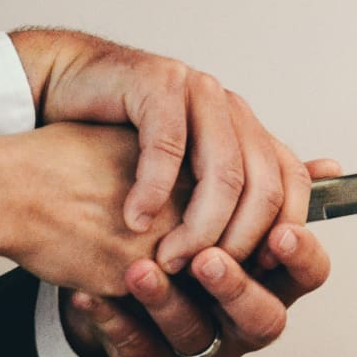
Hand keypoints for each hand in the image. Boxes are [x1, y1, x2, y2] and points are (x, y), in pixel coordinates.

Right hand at [9, 29, 313, 272]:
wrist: (65, 87)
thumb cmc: (118, 143)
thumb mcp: (179, 179)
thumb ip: (219, 207)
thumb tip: (271, 249)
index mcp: (247, 130)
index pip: (291, 182)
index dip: (281, 229)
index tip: (255, 270)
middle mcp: (231, 109)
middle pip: (262, 185)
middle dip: (238, 240)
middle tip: (204, 274)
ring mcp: (198, 91)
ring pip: (223, 172)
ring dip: (198, 226)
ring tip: (169, 259)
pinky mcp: (158, 83)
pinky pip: (169, 147)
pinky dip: (153, 192)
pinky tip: (135, 221)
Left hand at [58, 160, 340, 356]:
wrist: (129, 278)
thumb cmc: (189, 239)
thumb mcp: (229, 207)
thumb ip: (270, 187)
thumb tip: (328, 167)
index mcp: (275, 283)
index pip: (309, 276)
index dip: (301, 257)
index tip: (284, 230)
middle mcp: (249, 322)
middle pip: (263, 319)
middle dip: (236, 289)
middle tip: (208, 258)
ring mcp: (208, 350)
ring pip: (195, 336)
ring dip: (166, 302)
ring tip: (137, 270)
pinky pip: (138, 352)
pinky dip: (114, 322)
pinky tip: (92, 295)